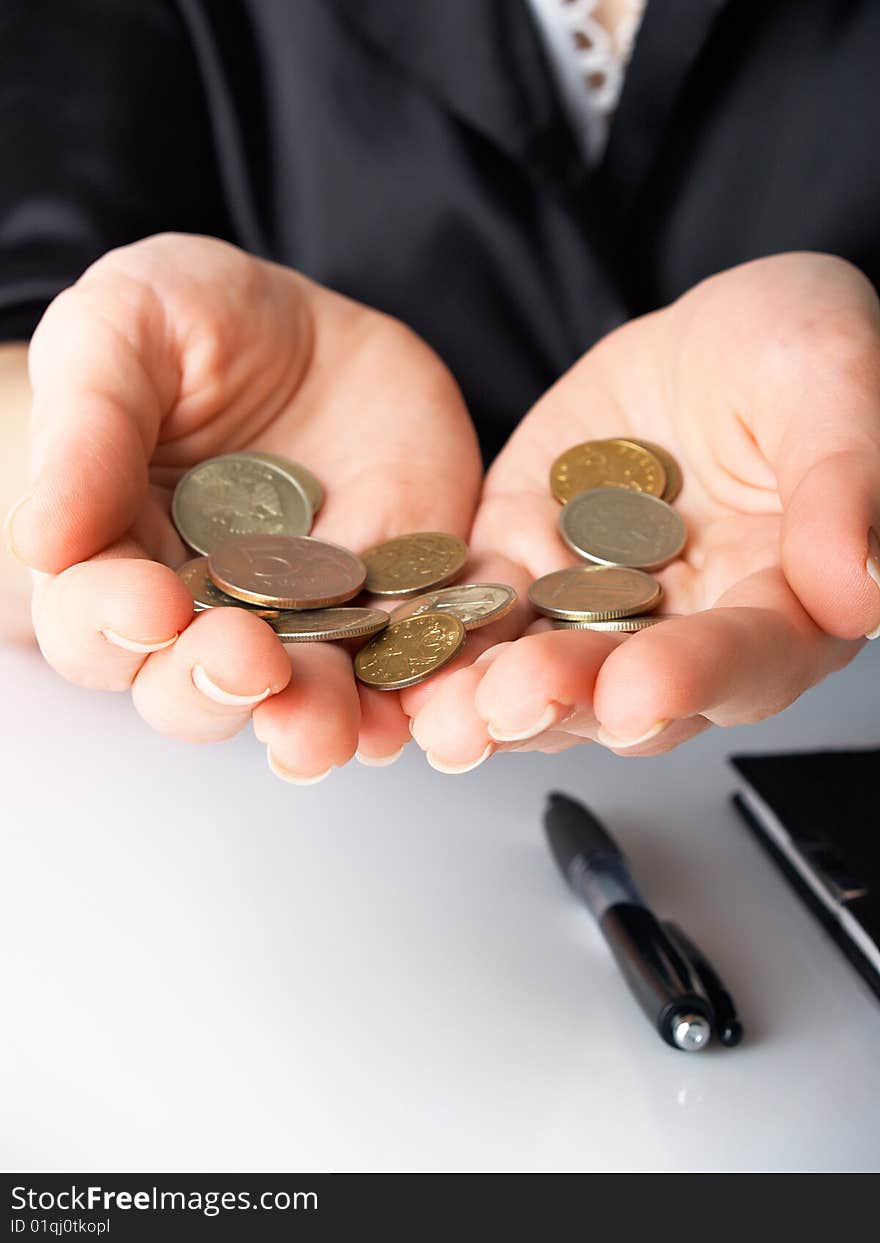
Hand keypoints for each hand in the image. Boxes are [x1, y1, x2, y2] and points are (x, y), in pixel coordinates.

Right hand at [6, 233, 481, 777]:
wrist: (319, 328)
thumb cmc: (195, 323)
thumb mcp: (125, 328)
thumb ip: (87, 427)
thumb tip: (42, 540)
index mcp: (116, 558)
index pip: (92, 623)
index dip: (110, 623)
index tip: (145, 603)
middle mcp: (203, 614)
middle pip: (190, 689)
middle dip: (213, 686)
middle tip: (249, 659)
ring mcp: (304, 622)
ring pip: (297, 702)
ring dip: (310, 724)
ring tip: (328, 727)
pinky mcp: (389, 611)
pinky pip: (401, 671)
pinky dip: (407, 699)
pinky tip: (413, 707)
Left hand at [407, 253, 878, 766]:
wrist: (703, 331)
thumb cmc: (789, 349)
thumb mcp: (830, 381)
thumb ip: (845, 482)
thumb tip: (864, 592)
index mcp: (781, 600)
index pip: (746, 657)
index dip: (696, 677)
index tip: (642, 690)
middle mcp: (683, 626)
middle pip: (628, 688)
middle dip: (568, 699)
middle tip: (513, 703)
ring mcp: (593, 601)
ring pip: (542, 667)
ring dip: (490, 698)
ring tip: (444, 714)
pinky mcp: (521, 562)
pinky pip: (475, 607)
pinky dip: (435, 636)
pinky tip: (395, 658)